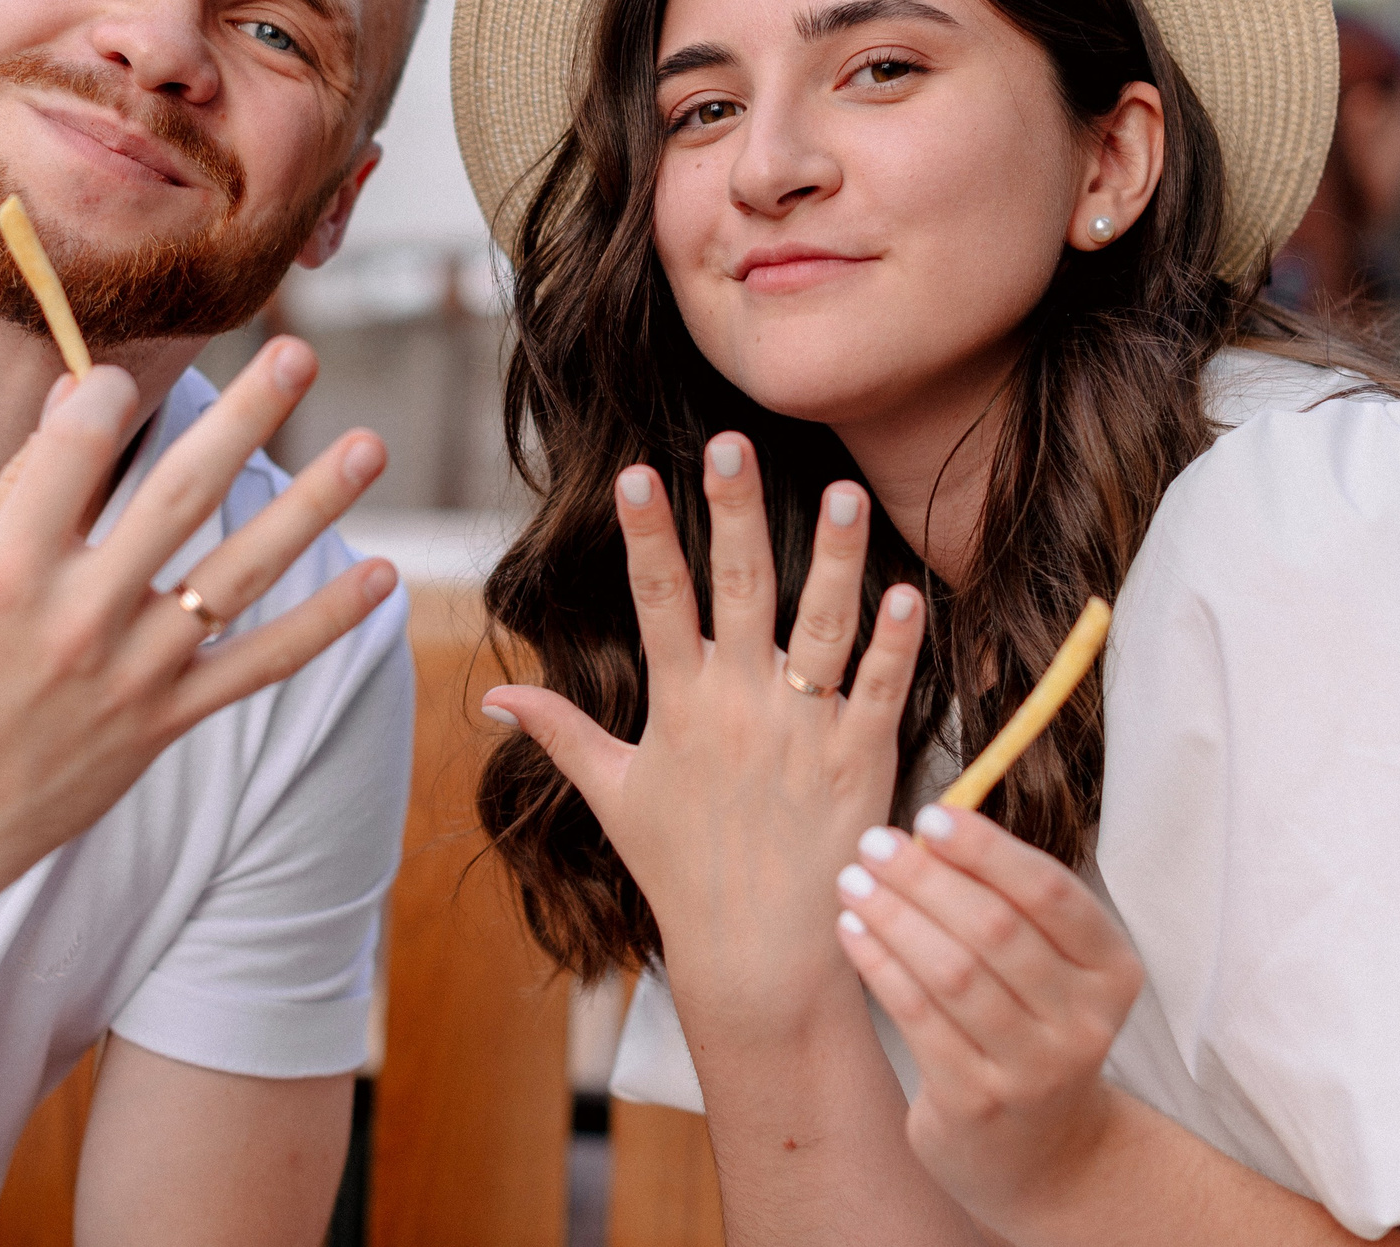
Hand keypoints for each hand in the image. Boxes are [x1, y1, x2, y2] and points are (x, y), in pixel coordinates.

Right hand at [0, 336, 394, 916]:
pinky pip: (260, 664)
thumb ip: (17, 483)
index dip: (105, 393)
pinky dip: (324, 623)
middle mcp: (76, 616)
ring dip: (310, 507)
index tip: (120, 375)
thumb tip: (78, 388)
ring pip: (238, 574)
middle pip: (178, 496)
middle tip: (299, 351)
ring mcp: (131, 673)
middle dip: (244, 417)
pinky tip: (382, 578)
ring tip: (369, 447)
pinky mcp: (166, 721)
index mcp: (7, 566)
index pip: (77, 448)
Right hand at [484, 432, 924, 1023]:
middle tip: (732, 444)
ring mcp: (803, 731)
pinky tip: (908, 590)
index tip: (637, 472)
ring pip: (821, 625)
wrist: (758, 956)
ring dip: (834, 557)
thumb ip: (561, 735)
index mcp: (680, 705)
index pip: (656, 599)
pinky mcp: (860, 760)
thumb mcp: (613, 797)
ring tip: (845, 491)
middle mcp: (740, 706)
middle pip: (736, 589)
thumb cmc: (684, 874)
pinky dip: (896, 642)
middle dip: (732, 512)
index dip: (647, 533)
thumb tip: (492, 702)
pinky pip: (881, 688)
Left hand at [832, 802, 1145, 1229]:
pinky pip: (919, 1017)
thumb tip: (933, 826)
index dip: (986, 849)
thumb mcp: (1049, 968)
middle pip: (995, 929)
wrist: (1047, 1157)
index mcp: (1111, 971)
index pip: (1049, 893)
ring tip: (852, 881)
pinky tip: (852, 930)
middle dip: (925, 877)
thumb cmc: (1032, 1028)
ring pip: (952, 972)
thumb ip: (1007, 901)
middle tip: (873, 843)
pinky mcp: (978, 1103)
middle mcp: (1083, 1022)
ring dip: (894, 916)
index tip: (930, 816)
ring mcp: (1033, 1070)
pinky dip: (880, 964)